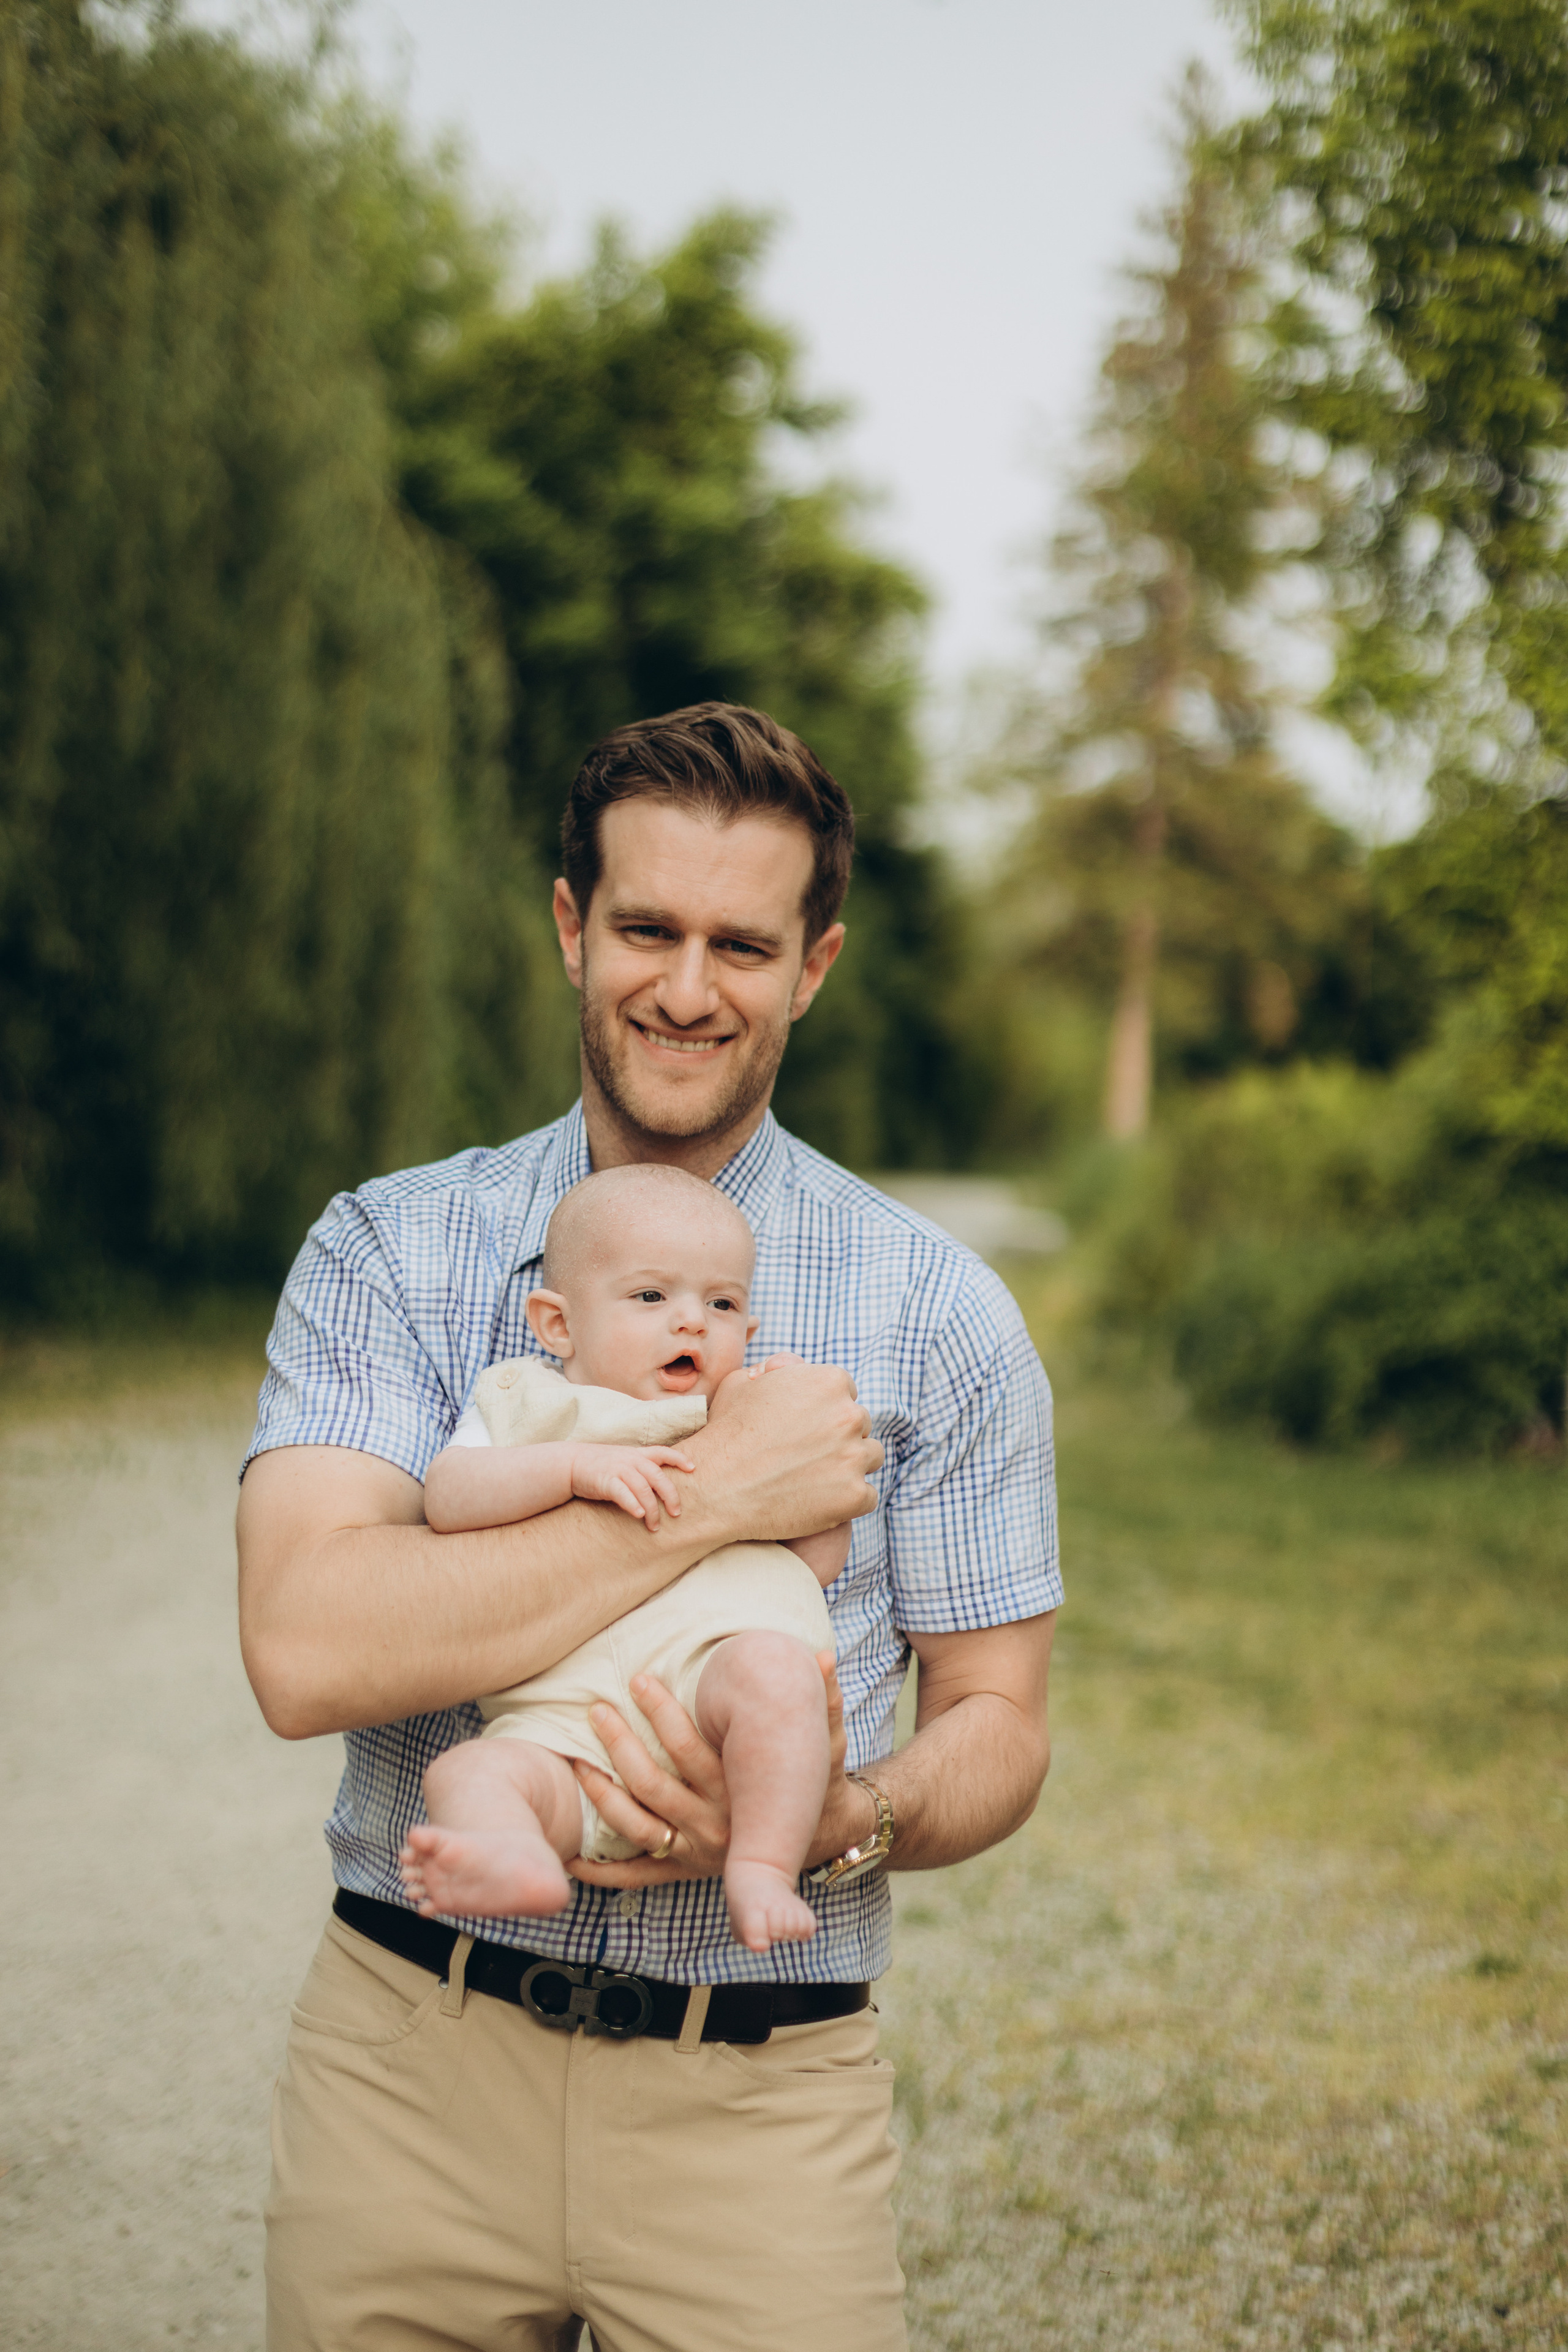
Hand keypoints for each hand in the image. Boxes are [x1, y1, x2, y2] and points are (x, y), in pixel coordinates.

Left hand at [566, 1652, 852, 1887]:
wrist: (820, 1841)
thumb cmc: (814, 1783)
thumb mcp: (826, 1745)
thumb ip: (825, 1702)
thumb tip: (825, 1655)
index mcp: (740, 1791)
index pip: (690, 1750)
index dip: (661, 1713)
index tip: (639, 1679)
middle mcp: (714, 1826)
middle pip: (652, 1785)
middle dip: (620, 1744)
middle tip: (596, 1709)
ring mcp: (694, 1853)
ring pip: (636, 1824)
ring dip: (601, 1792)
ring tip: (577, 1759)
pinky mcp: (682, 1871)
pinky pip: (635, 1873)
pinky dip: (600, 1869)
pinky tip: (570, 1852)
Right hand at [570, 1445, 693, 1529]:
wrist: (571, 1464)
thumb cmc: (600, 1465)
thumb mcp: (622, 1459)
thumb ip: (640, 1467)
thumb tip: (659, 1484)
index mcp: (637, 1454)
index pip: (663, 1452)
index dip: (679, 1459)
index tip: (693, 1469)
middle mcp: (631, 1460)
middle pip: (658, 1476)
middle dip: (670, 1496)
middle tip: (676, 1513)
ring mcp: (618, 1470)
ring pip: (643, 1489)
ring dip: (652, 1510)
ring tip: (654, 1526)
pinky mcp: (605, 1481)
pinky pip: (623, 1493)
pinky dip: (632, 1505)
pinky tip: (638, 1516)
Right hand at [695, 1358, 881, 1545]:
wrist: (715, 1487)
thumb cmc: (726, 1433)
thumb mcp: (744, 1382)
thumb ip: (778, 1369)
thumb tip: (792, 1368)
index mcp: (830, 1381)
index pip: (846, 1395)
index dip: (824, 1412)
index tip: (805, 1429)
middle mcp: (849, 1415)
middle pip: (859, 1425)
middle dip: (839, 1437)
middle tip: (807, 1455)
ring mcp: (854, 1456)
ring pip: (869, 1457)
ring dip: (849, 1466)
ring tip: (816, 1478)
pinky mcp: (854, 1495)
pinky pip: (868, 1495)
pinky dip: (849, 1500)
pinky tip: (821, 1501)